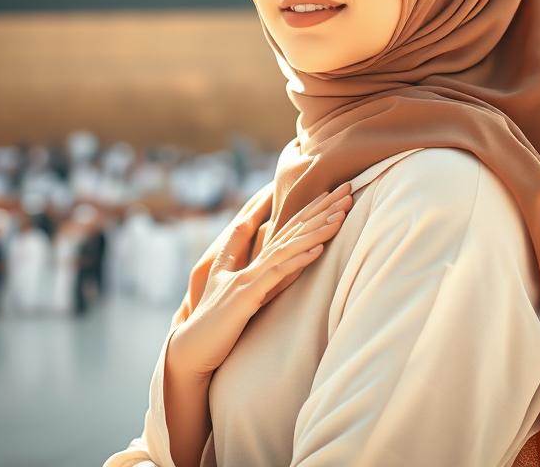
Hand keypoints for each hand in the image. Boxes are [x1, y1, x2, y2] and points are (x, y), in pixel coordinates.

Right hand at [168, 181, 353, 378]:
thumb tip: (254, 244)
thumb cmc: (213, 321)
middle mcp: (251, 264)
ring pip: (287, 247)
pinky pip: (277, 275)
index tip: (330, 193)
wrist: (191, 348)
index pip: (284, 229)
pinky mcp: (246, 297)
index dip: (307, 210)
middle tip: (348, 190)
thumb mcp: (228, 286)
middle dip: (321, 210)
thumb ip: (240, 260)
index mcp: (251, 262)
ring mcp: (248, 278)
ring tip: (341, 215)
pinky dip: (298, 260)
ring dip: (316, 230)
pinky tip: (319, 249)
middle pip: (291, 230)